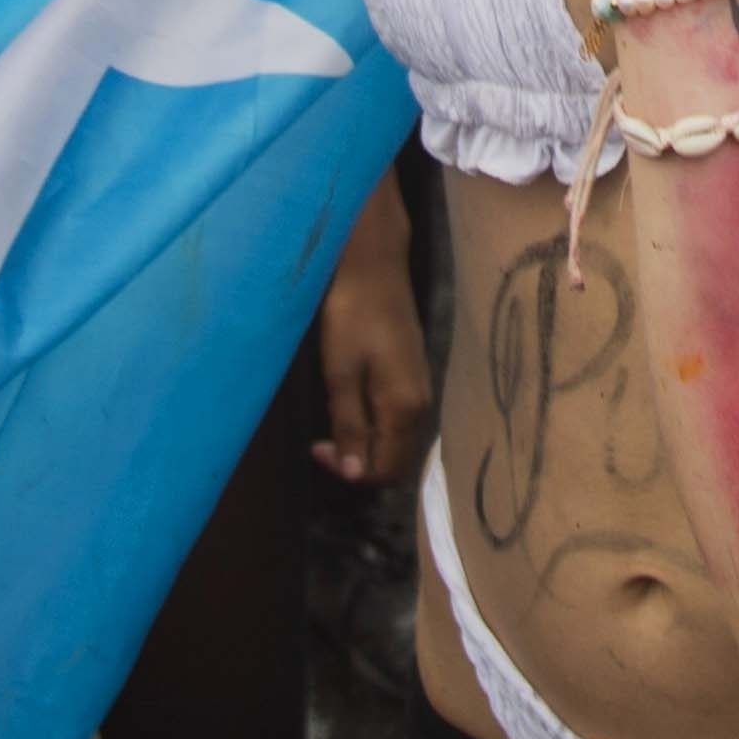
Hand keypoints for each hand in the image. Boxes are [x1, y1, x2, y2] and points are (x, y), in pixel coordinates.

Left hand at [309, 182, 431, 484]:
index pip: (385, 466)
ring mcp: (421, 385)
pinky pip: (399, 417)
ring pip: (398, 436)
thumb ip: (350, 425)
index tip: (317, 449)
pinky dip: (376, 424)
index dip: (351, 470)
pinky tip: (353, 407)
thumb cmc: (351, 315)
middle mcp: (422, 402)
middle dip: (359, 460)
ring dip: (367, 442)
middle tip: (321, 442)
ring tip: (333, 428)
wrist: (373, 263)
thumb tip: (357, 475)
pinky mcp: (414, 370)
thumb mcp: (341, 373)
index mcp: (405, 407)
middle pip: (396, 455)